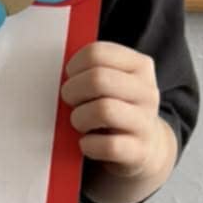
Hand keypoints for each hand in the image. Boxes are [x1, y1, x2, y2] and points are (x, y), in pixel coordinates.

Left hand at [61, 42, 169, 177]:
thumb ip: (90, 71)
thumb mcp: (111, 83)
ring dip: (80, 118)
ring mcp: (145, 121)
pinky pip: (108, 145)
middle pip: (98, 79)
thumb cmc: (116, 108)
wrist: (144, 146)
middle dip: (73, 91)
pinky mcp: (140, 150)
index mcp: (139, 66)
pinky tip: (87, 143)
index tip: (71, 77)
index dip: (74, 66)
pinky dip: (89, 145)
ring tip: (79, 123)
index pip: (98, 53)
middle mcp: (146, 92)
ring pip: (104, 110)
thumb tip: (56, 72)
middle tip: (70, 102)